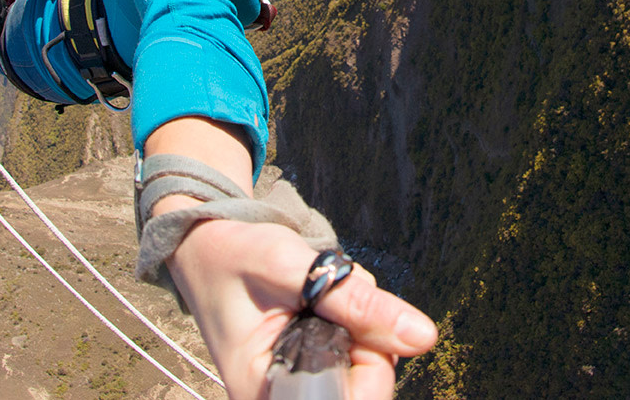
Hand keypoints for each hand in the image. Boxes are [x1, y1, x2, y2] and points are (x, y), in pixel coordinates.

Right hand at [167, 219, 436, 399]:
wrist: (206, 245)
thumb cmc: (232, 254)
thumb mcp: (290, 265)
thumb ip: (354, 300)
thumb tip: (423, 336)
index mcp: (266, 392)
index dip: (371, 359)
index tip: (345, 310)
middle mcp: (283, 399)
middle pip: (367, 386)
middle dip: (366, 331)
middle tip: (326, 290)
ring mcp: (300, 386)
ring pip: (370, 364)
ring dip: (361, 319)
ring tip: (317, 289)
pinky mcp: (314, 368)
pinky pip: (360, 351)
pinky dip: (356, 318)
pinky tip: (323, 297)